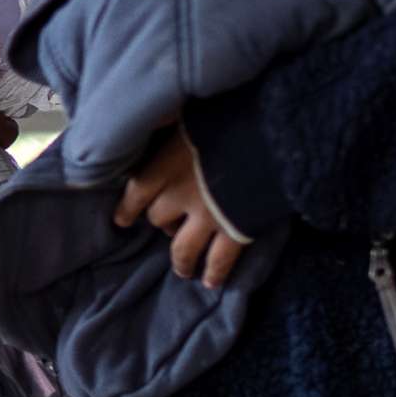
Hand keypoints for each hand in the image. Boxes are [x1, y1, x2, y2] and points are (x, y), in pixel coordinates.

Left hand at [113, 124, 245, 289]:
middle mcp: (181, 194)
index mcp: (167, 164)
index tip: (121, 220)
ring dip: (181, 261)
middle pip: (159, 219)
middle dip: (162, 225)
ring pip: (183, 248)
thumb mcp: (189, 114)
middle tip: (168, 229)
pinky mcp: (236, 230)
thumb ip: (168, 123)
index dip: (128, 207)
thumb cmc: (231, 117)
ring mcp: (208, 216)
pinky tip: (211, 282)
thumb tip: (153, 117)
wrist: (274, 134)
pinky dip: (214, 273)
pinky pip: (220, 260)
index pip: (137, 191)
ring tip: (183, 270)